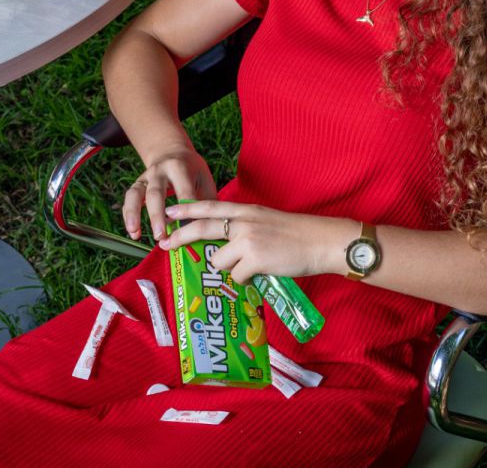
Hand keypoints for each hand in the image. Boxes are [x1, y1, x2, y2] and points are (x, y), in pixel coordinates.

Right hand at [122, 147, 216, 240]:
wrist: (172, 153)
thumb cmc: (193, 172)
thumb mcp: (204, 179)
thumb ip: (205, 202)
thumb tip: (207, 229)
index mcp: (180, 168)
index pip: (183, 191)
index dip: (186, 212)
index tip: (188, 232)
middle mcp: (159, 171)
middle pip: (155, 193)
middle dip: (156, 216)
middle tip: (160, 236)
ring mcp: (146, 177)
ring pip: (136, 194)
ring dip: (134, 214)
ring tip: (136, 233)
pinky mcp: (137, 183)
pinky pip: (129, 199)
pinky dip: (128, 215)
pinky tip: (133, 232)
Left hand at [158, 199, 353, 283]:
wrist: (321, 241)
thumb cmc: (299, 235)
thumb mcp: (267, 222)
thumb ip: (246, 228)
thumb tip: (228, 245)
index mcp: (248, 211)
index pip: (211, 206)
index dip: (188, 208)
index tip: (170, 210)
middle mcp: (244, 222)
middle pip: (203, 228)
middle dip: (181, 236)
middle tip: (165, 244)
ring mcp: (248, 240)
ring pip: (219, 261)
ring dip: (231, 269)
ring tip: (252, 268)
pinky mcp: (254, 259)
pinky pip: (237, 277)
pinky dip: (246, 280)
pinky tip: (261, 274)